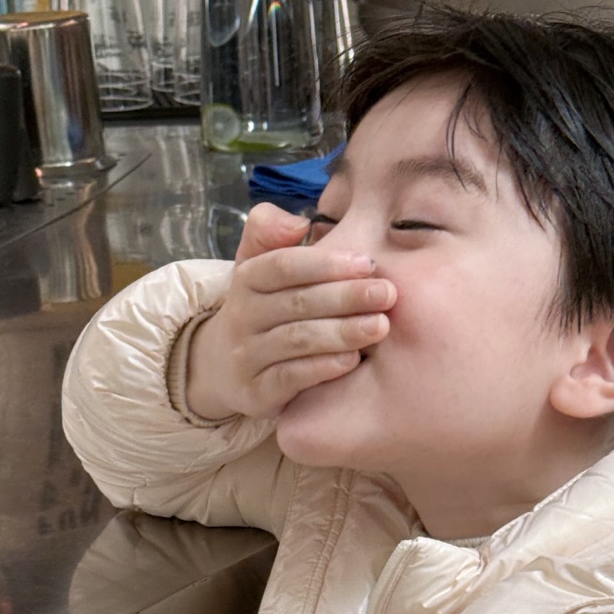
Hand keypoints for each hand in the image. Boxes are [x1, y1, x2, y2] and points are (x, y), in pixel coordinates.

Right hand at [185, 204, 393, 421]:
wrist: (225, 367)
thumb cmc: (262, 308)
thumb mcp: (258, 265)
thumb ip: (271, 233)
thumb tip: (297, 221)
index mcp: (247, 278)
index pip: (284, 265)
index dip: (327, 264)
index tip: (368, 263)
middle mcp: (242, 316)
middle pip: (296, 302)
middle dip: (346, 296)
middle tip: (387, 294)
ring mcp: (246, 356)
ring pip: (296, 340)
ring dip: (341, 332)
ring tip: (380, 326)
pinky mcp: (255, 392)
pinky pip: (290, 378)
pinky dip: (322, 368)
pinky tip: (353, 360)